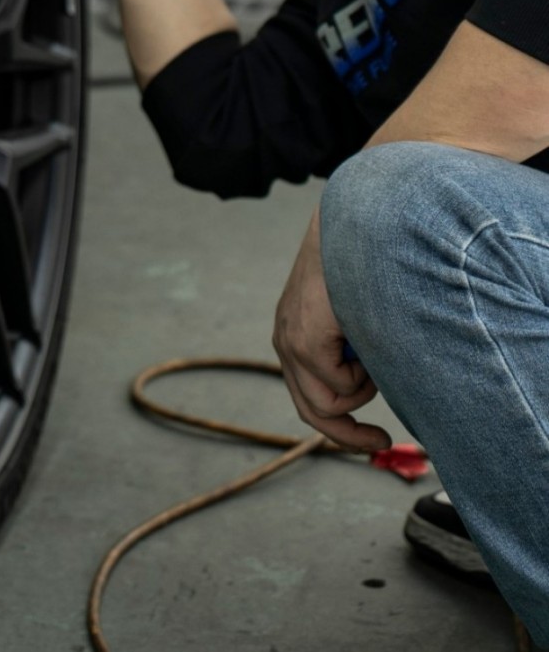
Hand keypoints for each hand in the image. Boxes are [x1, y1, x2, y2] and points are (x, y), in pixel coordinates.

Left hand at [272, 210, 389, 453]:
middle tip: (383, 440)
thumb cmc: (368, 267)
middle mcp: (285, 340)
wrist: (358, 225)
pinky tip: (365, 337)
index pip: (308, 399)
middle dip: (349, 434)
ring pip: (329, 403)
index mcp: (294, 335)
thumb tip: (380, 389)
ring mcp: (290, 340)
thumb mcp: (361, 319)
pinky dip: (362, 373)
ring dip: (362, 388)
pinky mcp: (304, 340)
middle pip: (312, 411)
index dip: (342, 430)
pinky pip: (339, 385)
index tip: (379, 442)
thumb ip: (358, 352)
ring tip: (371, 350)